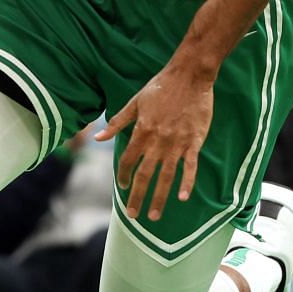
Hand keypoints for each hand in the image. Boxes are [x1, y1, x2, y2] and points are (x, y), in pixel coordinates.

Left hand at [96, 54, 215, 221]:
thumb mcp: (135, 102)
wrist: (189, 76)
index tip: (122, 187)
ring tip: (154, 215)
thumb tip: (98, 137)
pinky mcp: (194, 142)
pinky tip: (182, 197)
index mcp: (142, 131)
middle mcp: (157, 141)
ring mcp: (177, 143)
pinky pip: (190, 166)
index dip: (123, 176)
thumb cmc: (160, 86)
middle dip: (137, 197)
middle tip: (133, 215)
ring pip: (166, 176)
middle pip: (145, 175)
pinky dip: (187, 182)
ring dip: (159, 197)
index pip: (128, 160)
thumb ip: (118, 122)